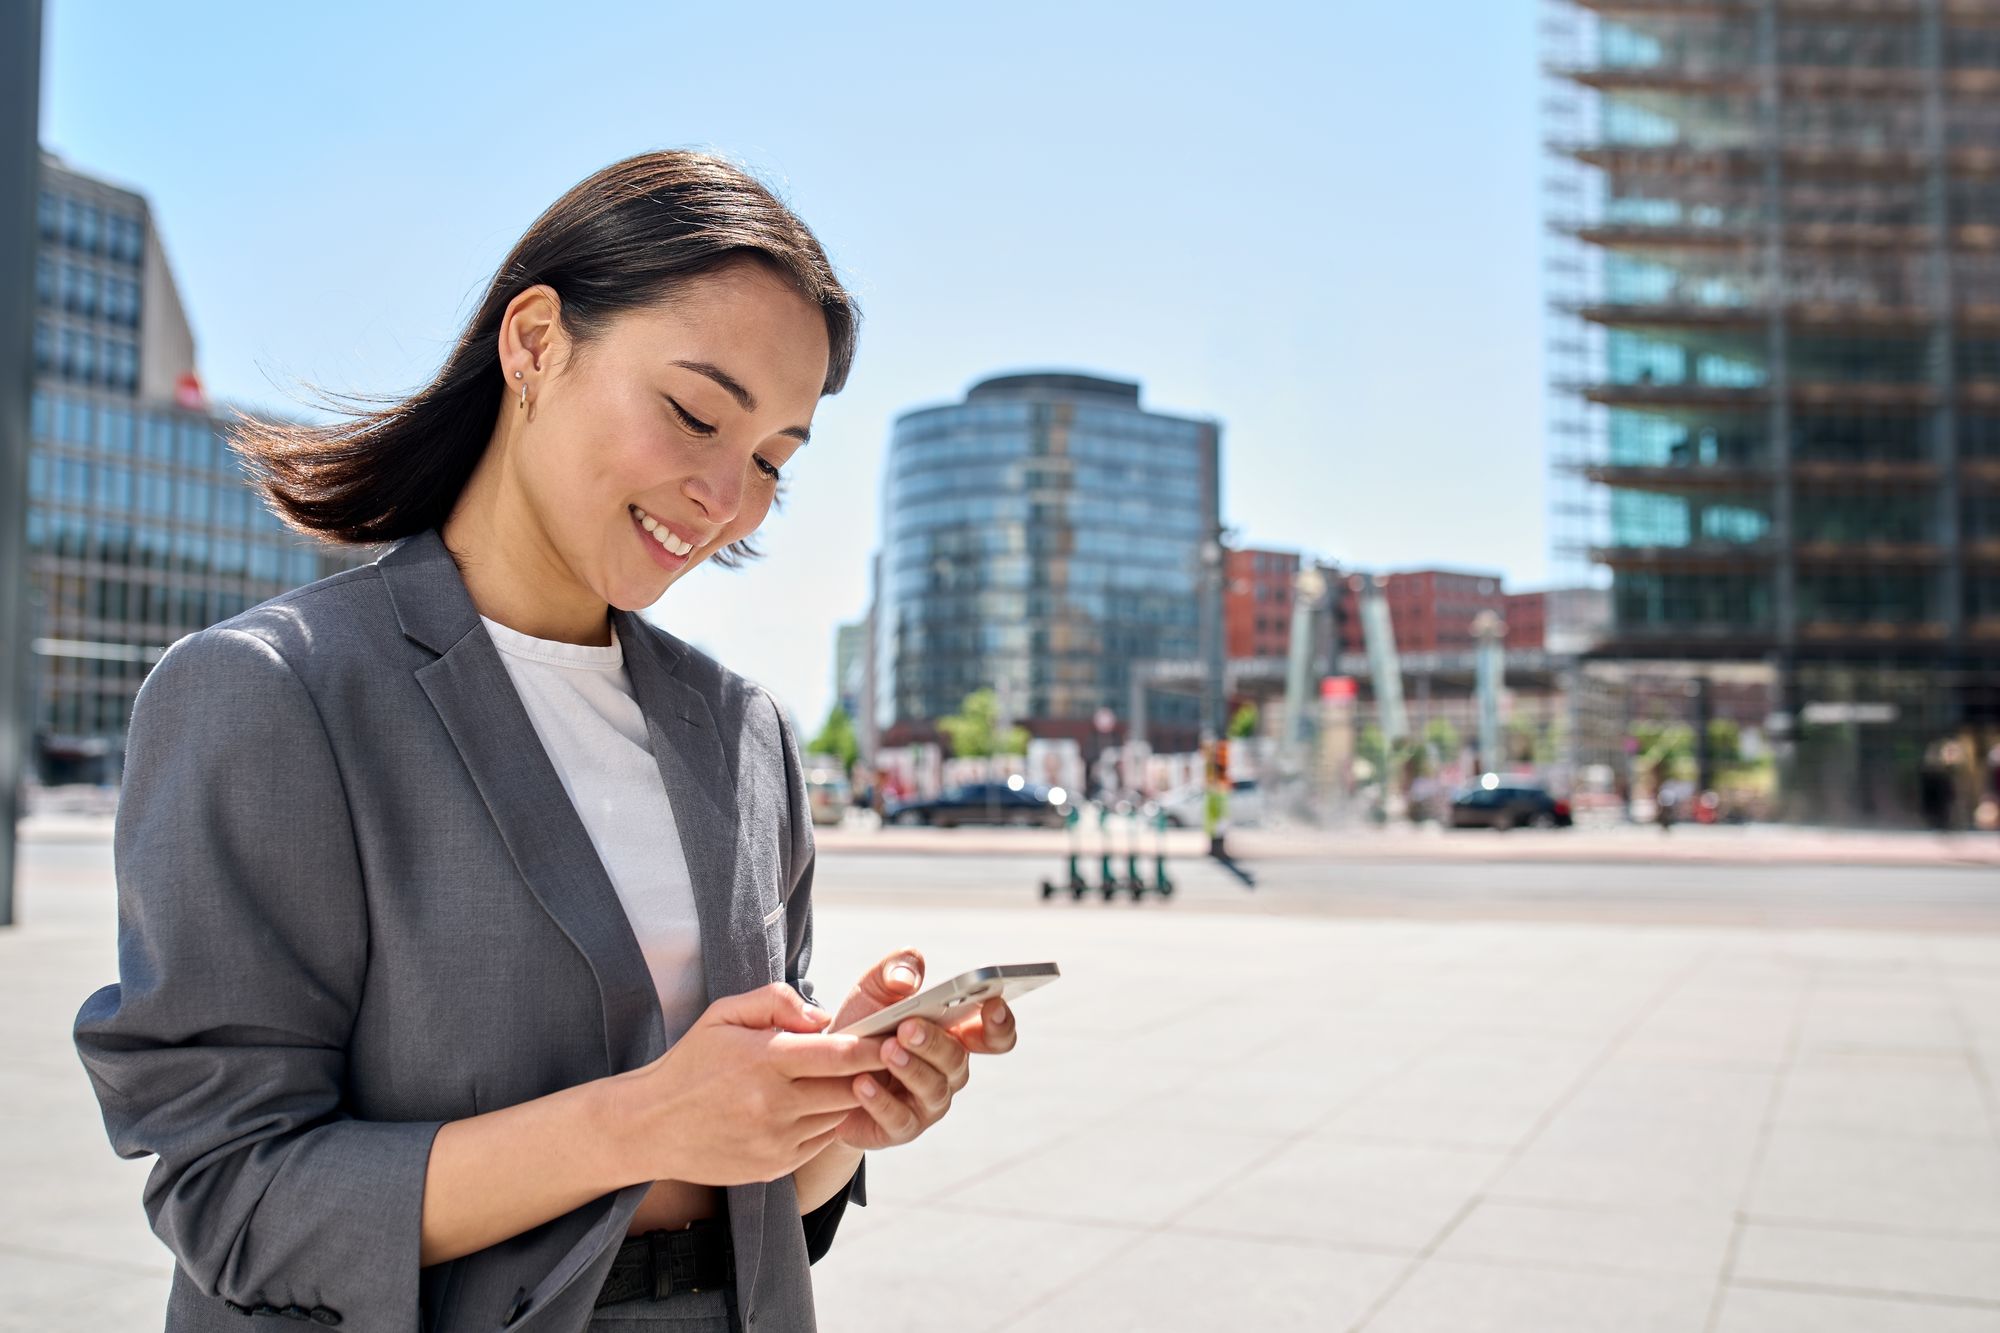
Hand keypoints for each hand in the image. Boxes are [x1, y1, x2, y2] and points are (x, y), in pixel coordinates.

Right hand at [613, 983, 888, 1186]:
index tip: (895, 1035)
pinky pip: (821, 1140)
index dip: (875, 1046)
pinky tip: (815, 1104)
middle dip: (873, 1072)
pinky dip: (827, 1121)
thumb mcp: (724, 1014)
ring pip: (840, 1115)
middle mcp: (774, 1104)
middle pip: (852, 1089)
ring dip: (850, 1097)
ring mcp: (776, 1140)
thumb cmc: (692, 1062)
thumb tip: (822, 1017)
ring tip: (851, 1078)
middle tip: (887, 1056)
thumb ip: (775, 1001)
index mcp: (765, 1060)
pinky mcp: (775, 1166)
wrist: (651, 1126)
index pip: (841, 1054)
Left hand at [827, 950, 1019, 1151]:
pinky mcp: (901, 1128)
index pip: (993, 1035)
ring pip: (933, 1088)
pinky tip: (861, 1084)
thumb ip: (895, 970)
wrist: (825, 1073)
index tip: (992, 1004)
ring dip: (910, 1068)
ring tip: (886, 1051)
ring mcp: (928, 1102)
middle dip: (934, 1042)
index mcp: (952, 1035)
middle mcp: (948, 1071)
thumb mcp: (873, 989)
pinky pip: (899, 1118)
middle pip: (958, 1059)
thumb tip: (907, 979)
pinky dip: (880, 1101)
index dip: (1000, 1022)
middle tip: (907, 1027)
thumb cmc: (861, 1027)